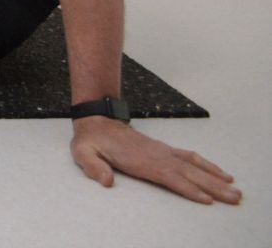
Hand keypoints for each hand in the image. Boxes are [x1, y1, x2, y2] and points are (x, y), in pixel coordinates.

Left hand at [71, 117, 241, 203]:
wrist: (97, 120)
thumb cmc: (91, 140)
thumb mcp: (83, 153)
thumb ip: (94, 167)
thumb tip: (106, 181)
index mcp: (139, 159)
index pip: (168, 176)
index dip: (187, 188)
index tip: (206, 199)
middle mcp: (156, 155)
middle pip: (189, 173)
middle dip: (212, 186)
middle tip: (234, 197)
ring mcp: (162, 152)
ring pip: (194, 166)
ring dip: (214, 178)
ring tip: (235, 189)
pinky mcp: (164, 150)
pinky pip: (190, 157)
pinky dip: (207, 165)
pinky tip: (220, 173)